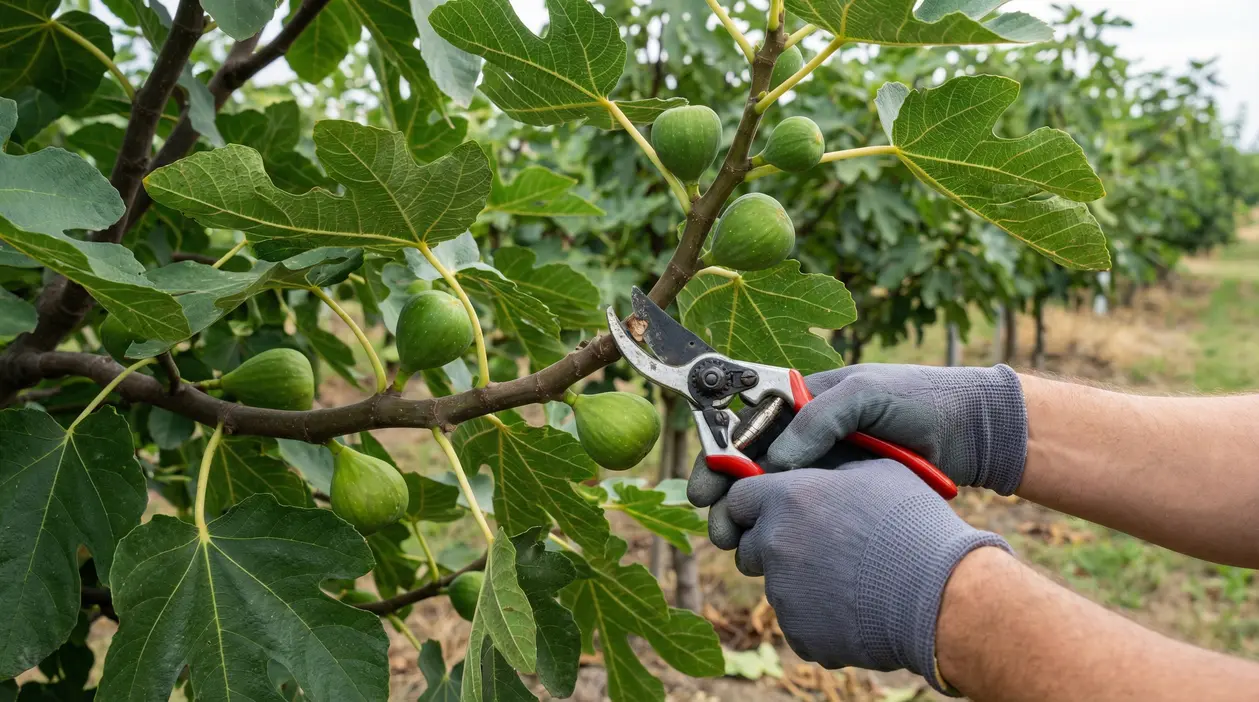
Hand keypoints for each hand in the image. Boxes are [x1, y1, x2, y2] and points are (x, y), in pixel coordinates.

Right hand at [688, 363, 1025, 546]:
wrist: (973, 430)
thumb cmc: (920, 398)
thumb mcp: (866, 394)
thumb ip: (818, 418)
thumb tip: (773, 462)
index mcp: (800, 403)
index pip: (744, 430)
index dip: (718, 461)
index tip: (704, 493)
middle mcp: (805, 436)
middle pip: (750, 471)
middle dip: (726, 502)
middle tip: (719, 533)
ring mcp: (824, 467)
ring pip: (772, 498)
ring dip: (750, 523)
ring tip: (740, 551)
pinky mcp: (843, 496)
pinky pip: (804, 514)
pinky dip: (783, 532)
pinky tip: (772, 553)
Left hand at [725, 460, 1009, 690]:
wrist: (940, 594)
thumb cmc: (913, 525)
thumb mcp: (875, 471)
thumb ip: (825, 468)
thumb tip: (807, 467)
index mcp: (786, 499)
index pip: (738, 498)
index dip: (754, 504)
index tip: (772, 510)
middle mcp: (775, 544)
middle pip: (750, 545)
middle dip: (773, 545)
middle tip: (817, 547)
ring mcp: (783, 593)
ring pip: (777, 585)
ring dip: (800, 581)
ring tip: (850, 578)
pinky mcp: (799, 633)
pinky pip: (798, 621)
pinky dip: (819, 617)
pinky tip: (857, 607)